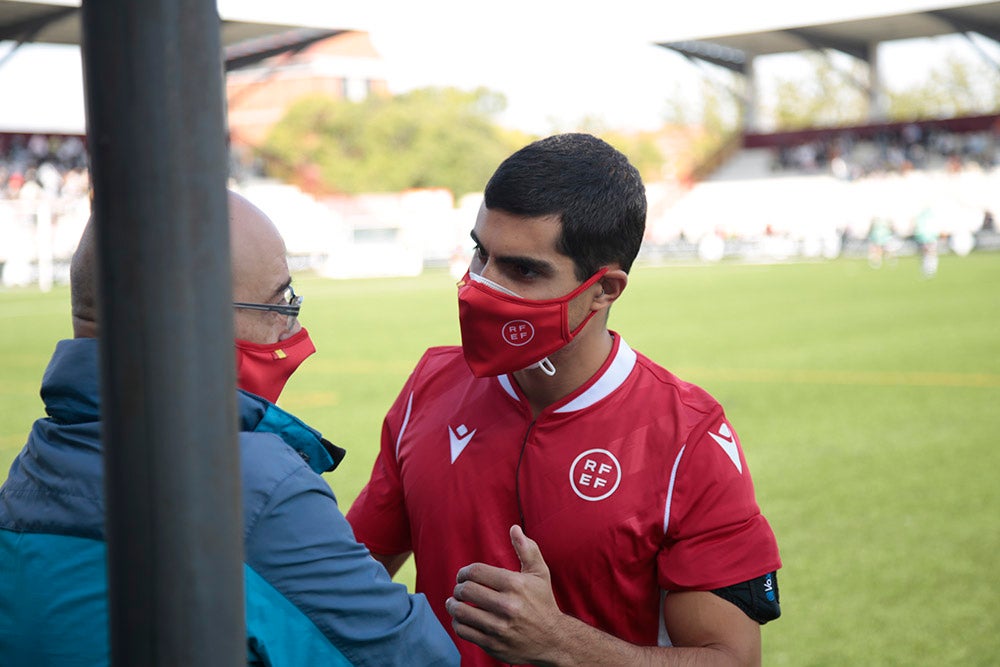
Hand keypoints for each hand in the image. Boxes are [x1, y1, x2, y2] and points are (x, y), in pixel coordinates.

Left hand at [446, 525, 566, 663]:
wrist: (553, 641)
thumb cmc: (543, 603)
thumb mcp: (540, 573)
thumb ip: (527, 549)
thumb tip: (514, 528)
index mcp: (515, 584)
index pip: (476, 572)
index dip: (464, 572)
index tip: (463, 576)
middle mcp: (507, 606)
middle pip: (466, 590)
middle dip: (458, 587)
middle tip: (459, 589)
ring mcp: (499, 627)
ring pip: (461, 612)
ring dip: (453, 605)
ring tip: (454, 603)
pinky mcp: (493, 644)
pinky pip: (464, 631)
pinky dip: (457, 623)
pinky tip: (461, 619)